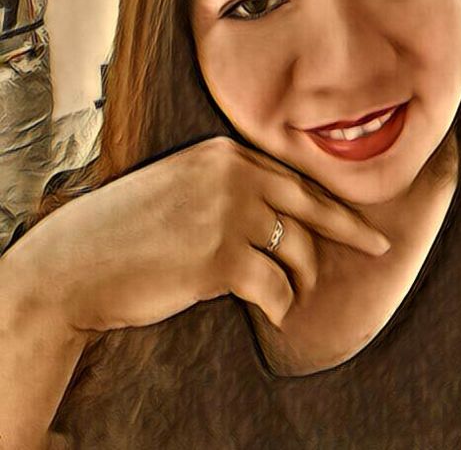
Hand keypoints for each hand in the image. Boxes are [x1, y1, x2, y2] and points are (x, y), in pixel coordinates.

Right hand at [4, 137, 389, 333]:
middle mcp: (233, 175)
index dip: (333, 204)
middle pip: (312, 206)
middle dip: (351, 232)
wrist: (76, 261)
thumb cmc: (128, 229)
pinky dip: (280, 304)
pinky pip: (275, 287)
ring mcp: (228, 213)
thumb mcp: (183, 186)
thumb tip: (283, 218)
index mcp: (225, 153)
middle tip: (378, 248)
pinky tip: (270, 311)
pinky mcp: (221, 257)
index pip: (294, 179)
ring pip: (296, 252)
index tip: (362, 222)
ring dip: (299, 282)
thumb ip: (230, 189)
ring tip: (285, 296)